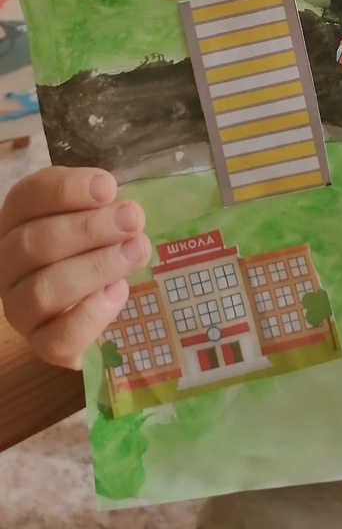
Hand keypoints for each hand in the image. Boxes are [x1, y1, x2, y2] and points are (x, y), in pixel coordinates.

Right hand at [0, 166, 150, 368]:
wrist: (92, 304)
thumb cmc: (95, 245)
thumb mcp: (97, 214)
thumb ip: (105, 206)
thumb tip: (126, 211)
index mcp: (20, 220)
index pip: (27, 198)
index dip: (65, 191)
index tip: (108, 188)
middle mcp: (9, 264)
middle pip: (33, 244)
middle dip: (88, 229)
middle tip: (133, 219)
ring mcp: (21, 308)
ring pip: (43, 290)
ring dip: (96, 267)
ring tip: (136, 251)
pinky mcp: (42, 345)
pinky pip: (57, 338)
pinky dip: (91, 314)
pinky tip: (119, 291)